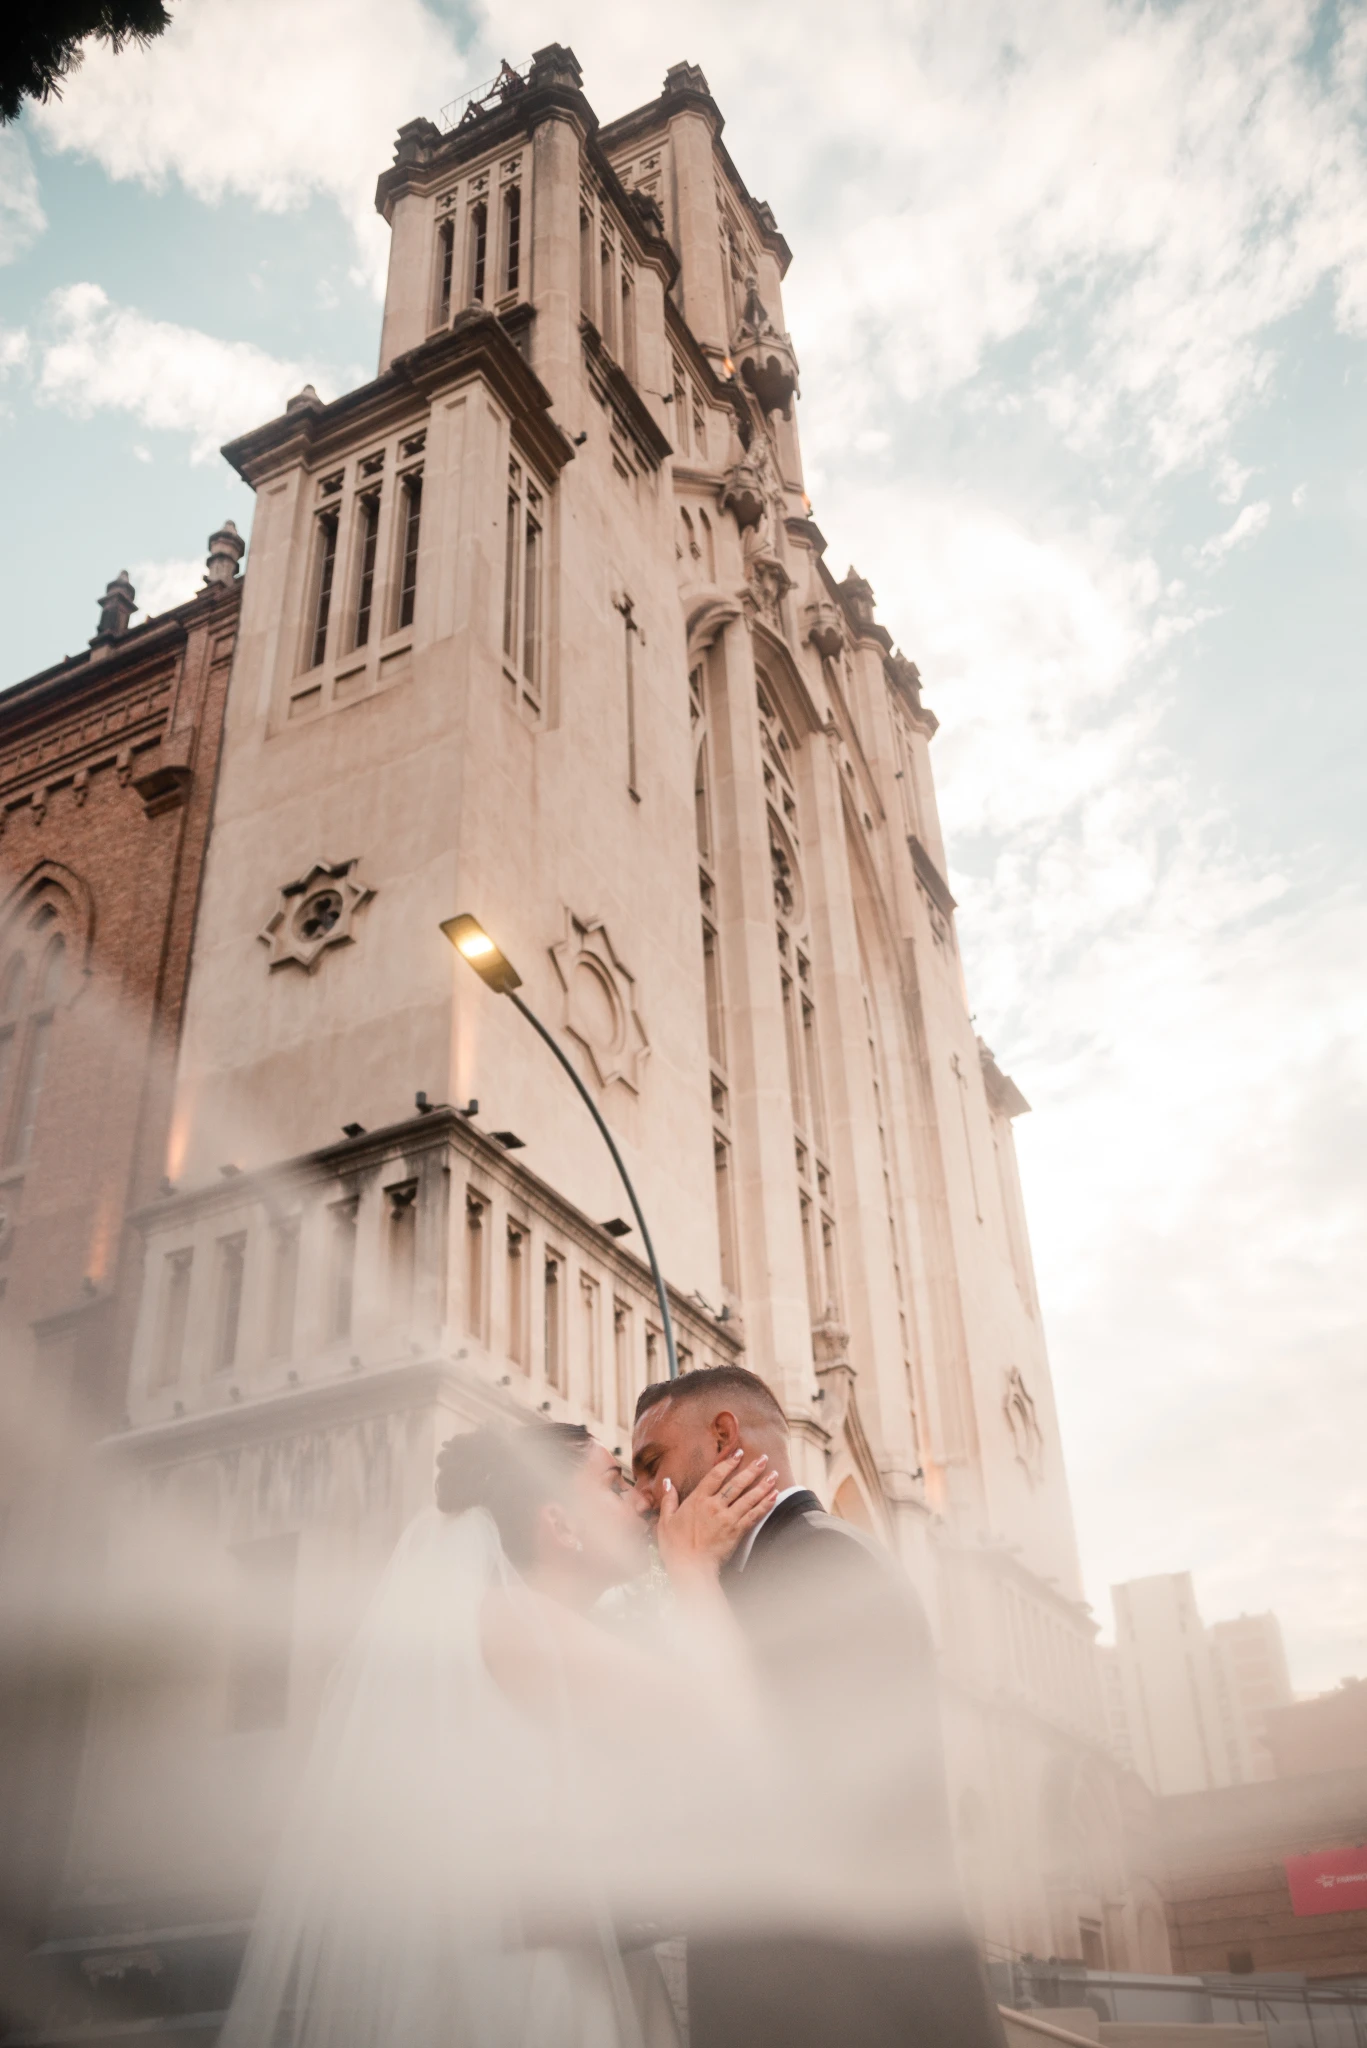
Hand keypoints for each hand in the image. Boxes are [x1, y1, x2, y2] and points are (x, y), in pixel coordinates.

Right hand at [656, 1448, 778, 1583]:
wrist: (690, 1567)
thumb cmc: (675, 1546)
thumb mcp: (665, 1521)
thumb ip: (668, 1500)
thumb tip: (667, 1481)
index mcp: (697, 1499)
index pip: (716, 1475)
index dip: (728, 1463)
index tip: (738, 1453)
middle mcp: (714, 1505)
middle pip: (736, 1483)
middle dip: (752, 1469)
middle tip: (764, 1458)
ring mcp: (727, 1518)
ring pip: (749, 1497)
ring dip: (763, 1485)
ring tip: (774, 1474)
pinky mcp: (736, 1531)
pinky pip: (754, 1515)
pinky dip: (765, 1505)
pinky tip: (774, 1497)